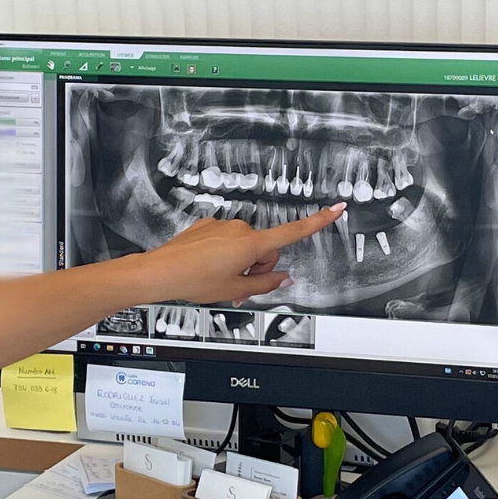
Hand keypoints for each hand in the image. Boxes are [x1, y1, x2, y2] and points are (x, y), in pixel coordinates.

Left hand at [128, 205, 345, 303]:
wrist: (161, 271)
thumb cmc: (194, 280)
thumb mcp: (235, 290)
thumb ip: (265, 285)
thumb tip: (284, 279)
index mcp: (252, 244)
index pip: (293, 232)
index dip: (318, 221)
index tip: (337, 208)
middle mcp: (240, 229)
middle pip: (266, 249)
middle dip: (258, 266)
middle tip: (239, 284)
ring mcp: (223, 225)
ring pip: (245, 245)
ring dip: (239, 261)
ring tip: (219, 277)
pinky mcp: (209, 225)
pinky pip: (227, 239)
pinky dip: (223, 253)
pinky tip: (208, 266)